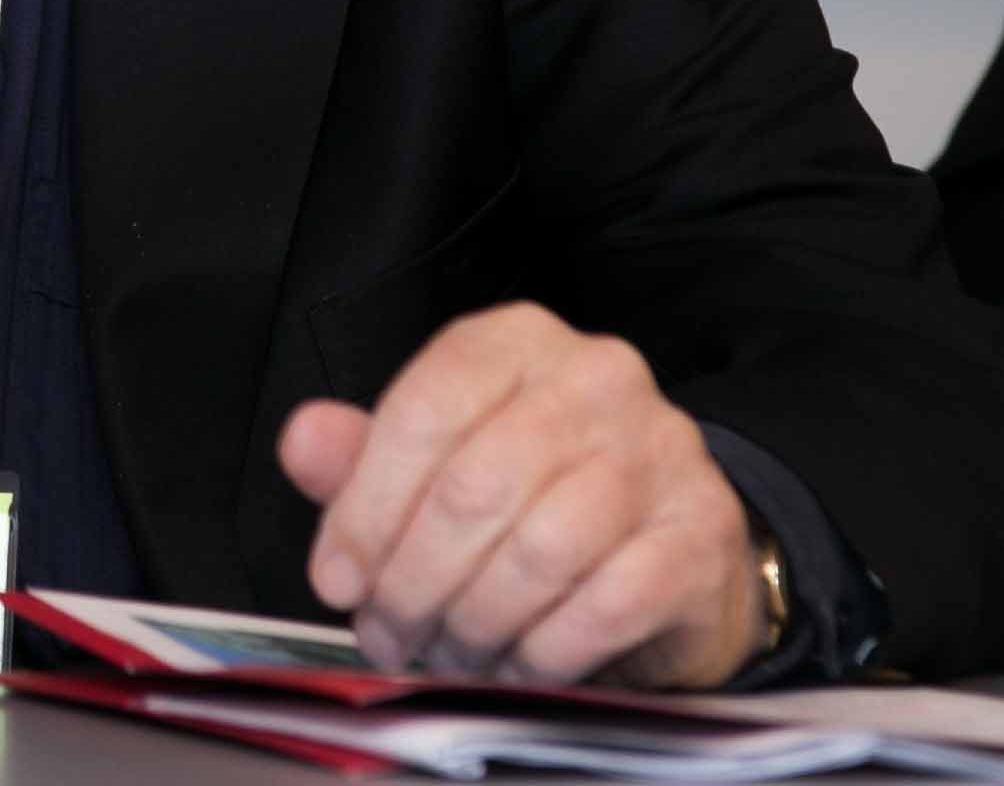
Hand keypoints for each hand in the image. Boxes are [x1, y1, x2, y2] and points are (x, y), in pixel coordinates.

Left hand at [277, 302, 763, 688]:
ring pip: (537, 553)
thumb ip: (366, 455)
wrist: (674, 545)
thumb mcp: (443, 462)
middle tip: (388, 634)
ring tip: (449, 651)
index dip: (366, 506)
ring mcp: (661, 452)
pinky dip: (543, 651)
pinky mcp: (699, 533)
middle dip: (412, 582)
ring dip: (474, 623)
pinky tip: (517, 662)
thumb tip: (304, 441)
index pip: (426, 407)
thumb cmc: (540, 497)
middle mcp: (596, 379)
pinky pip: (603, 607)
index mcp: (518, 342)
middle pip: (474, 489)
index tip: (337, 578)